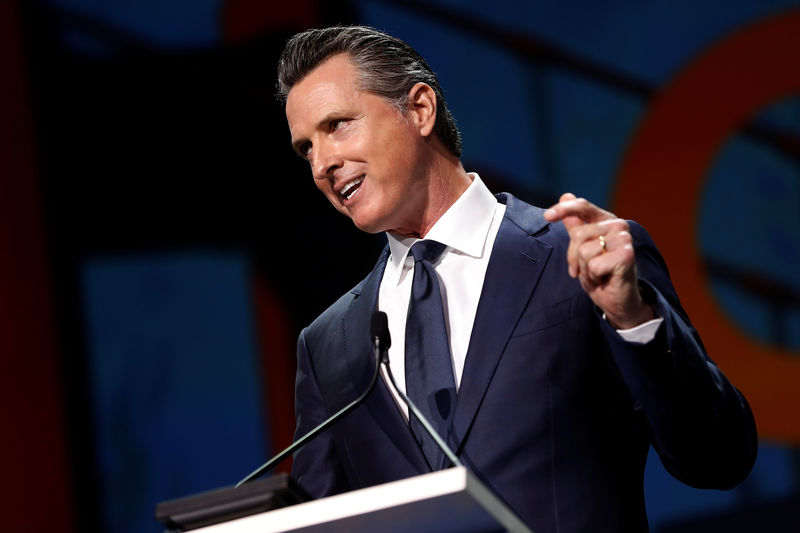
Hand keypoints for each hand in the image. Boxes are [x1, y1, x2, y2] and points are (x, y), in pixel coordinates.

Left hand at [543, 193, 653, 328]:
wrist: (617, 299)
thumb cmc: (599, 273)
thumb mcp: (582, 248)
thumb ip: (575, 224)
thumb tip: (565, 196)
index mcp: (606, 220)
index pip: (583, 207)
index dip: (564, 209)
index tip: (547, 216)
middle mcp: (617, 225)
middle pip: (578, 235)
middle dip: (575, 258)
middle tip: (585, 269)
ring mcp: (623, 239)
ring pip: (584, 251)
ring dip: (585, 269)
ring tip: (597, 274)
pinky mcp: (627, 255)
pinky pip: (593, 264)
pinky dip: (594, 277)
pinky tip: (605, 278)